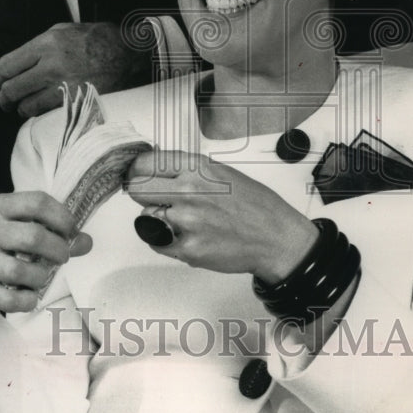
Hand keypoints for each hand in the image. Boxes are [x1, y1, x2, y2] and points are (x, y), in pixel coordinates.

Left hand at [0, 21, 149, 118]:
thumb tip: (20, 60)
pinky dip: (36, 114)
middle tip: (5, 99)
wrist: (130, 55)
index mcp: (47, 43)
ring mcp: (62, 85)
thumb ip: (40, 44)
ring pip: (24, 104)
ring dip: (19, 107)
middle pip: (11, 87)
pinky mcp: (73, 102)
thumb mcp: (66, 30)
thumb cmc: (99, 41)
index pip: (7, 65)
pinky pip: (43, 113)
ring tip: (21, 107)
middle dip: (4, 96)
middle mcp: (51, 64)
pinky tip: (38, 110)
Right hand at [0, 191, 92, 314]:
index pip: (38, 202)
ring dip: (41, 277)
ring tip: (42, 276)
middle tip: (61, 256)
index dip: (63, 216)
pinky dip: (26, 301)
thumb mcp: (7, 220)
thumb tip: (86, 241)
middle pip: (34, 238)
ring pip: (21, 272)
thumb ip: (45, 226)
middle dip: (58, 250)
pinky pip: (8, 300)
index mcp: (0, 207)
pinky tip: (29, 296)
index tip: (71, 230)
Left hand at [125, 150, 317, 280]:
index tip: (136, 174)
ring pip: (146, 216)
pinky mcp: (188, 248)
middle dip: (141, 193)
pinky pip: (157, 242)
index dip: (137, 170)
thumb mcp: (221, 172)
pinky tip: (188, 236)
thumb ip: (187, 170)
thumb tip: (155, 167)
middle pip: (137, 189)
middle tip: (152, 198)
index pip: (145, 163)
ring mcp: (187, 221)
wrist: (275, 237)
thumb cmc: (253, 204)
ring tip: (183, 220)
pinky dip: (166, 240)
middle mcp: (190, 190)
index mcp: (198, 168)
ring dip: (158, 219)